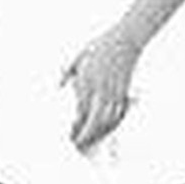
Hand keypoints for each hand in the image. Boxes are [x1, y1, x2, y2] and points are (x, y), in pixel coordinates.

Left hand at [64, 29, 142, 148]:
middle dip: (87, 136)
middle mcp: (101, 89)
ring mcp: (114, 91)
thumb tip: (58, 86)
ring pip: (107, 118)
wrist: (126, 39)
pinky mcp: (124, 90)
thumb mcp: (79, 56)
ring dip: (99, 131)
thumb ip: (66, 72)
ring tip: (90, 139)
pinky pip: (118, 112)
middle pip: (95, 120)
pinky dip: (111, 122)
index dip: (75, 127)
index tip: (69, 135)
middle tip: (79, 144)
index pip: (80, 112)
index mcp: (87, 81)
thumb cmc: (102, 45)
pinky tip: (105, 125)